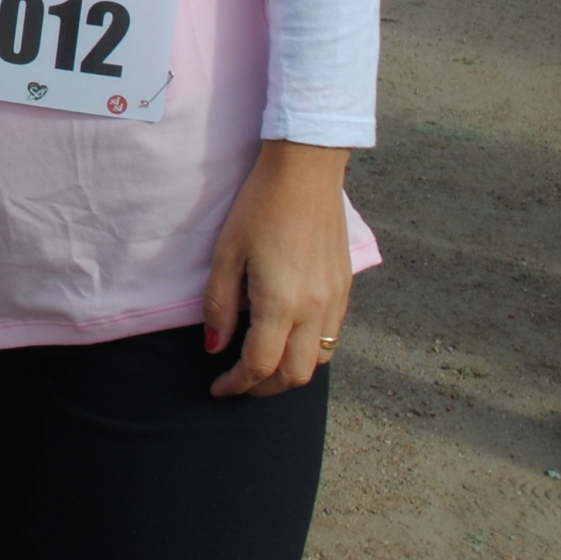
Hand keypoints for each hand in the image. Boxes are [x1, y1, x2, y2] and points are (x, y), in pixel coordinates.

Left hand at [204, 141, 355, 397]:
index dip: (236, 384)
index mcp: (282, 303)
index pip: (260, 366)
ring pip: (320, 360)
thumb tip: (215, 346)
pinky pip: (333, 336)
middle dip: (264, 388)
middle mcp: (315, 309)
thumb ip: (220, 305)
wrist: (306, 171)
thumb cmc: (260, 207)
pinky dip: (311, 350)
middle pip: (295, 374)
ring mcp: (336, 299)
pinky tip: (290, 338)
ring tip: (264, 366)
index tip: (218, 388)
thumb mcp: (227, 253)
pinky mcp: (346, 288)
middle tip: (239, 384)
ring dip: (291, 373)